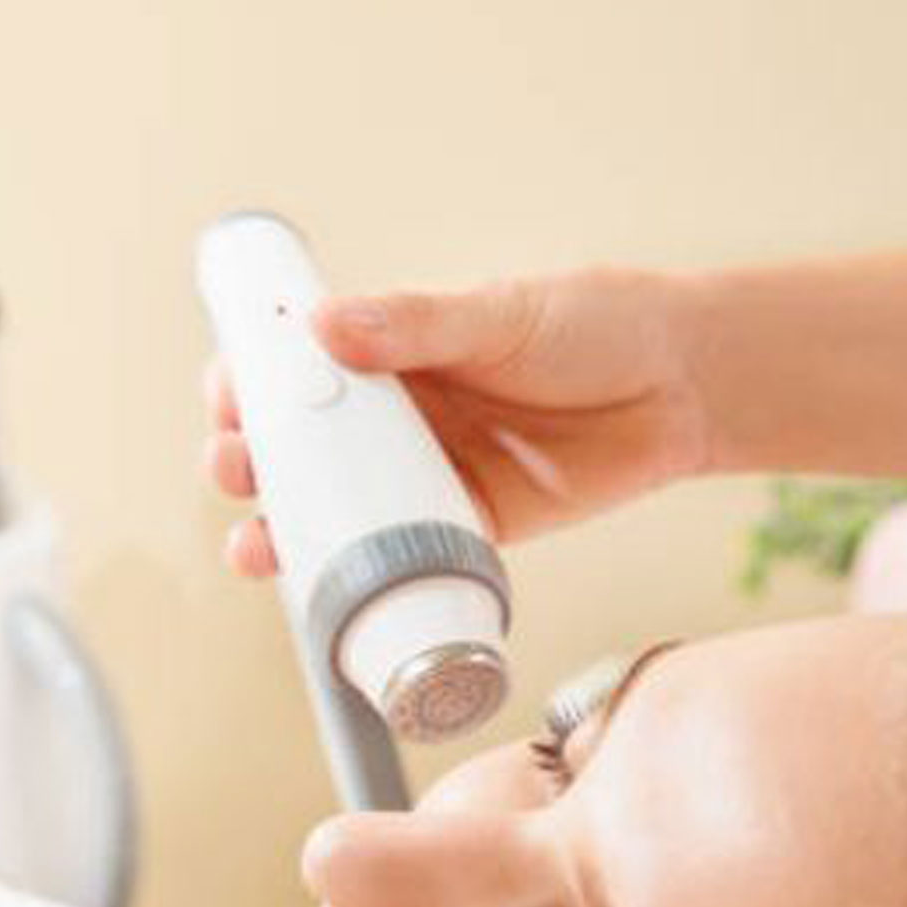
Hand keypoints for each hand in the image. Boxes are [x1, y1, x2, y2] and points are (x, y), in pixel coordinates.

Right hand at [202, 266, 708, 576]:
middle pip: (303, 448)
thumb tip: (326, 326)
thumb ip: (419, 324)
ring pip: (339, 512)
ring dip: (286, 532)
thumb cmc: (594, 325)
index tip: (224, 395)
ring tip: (255, 545)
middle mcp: (402, 418)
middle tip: (234, 468)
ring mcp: (431, 476)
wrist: (681, 388)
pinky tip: (324, 592)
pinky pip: (401, 558)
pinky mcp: (469, 528)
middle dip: (252, 463)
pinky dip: (361, 578)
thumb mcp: (500, 314)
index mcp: (397, 352)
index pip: (300, 367)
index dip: (251, 384)